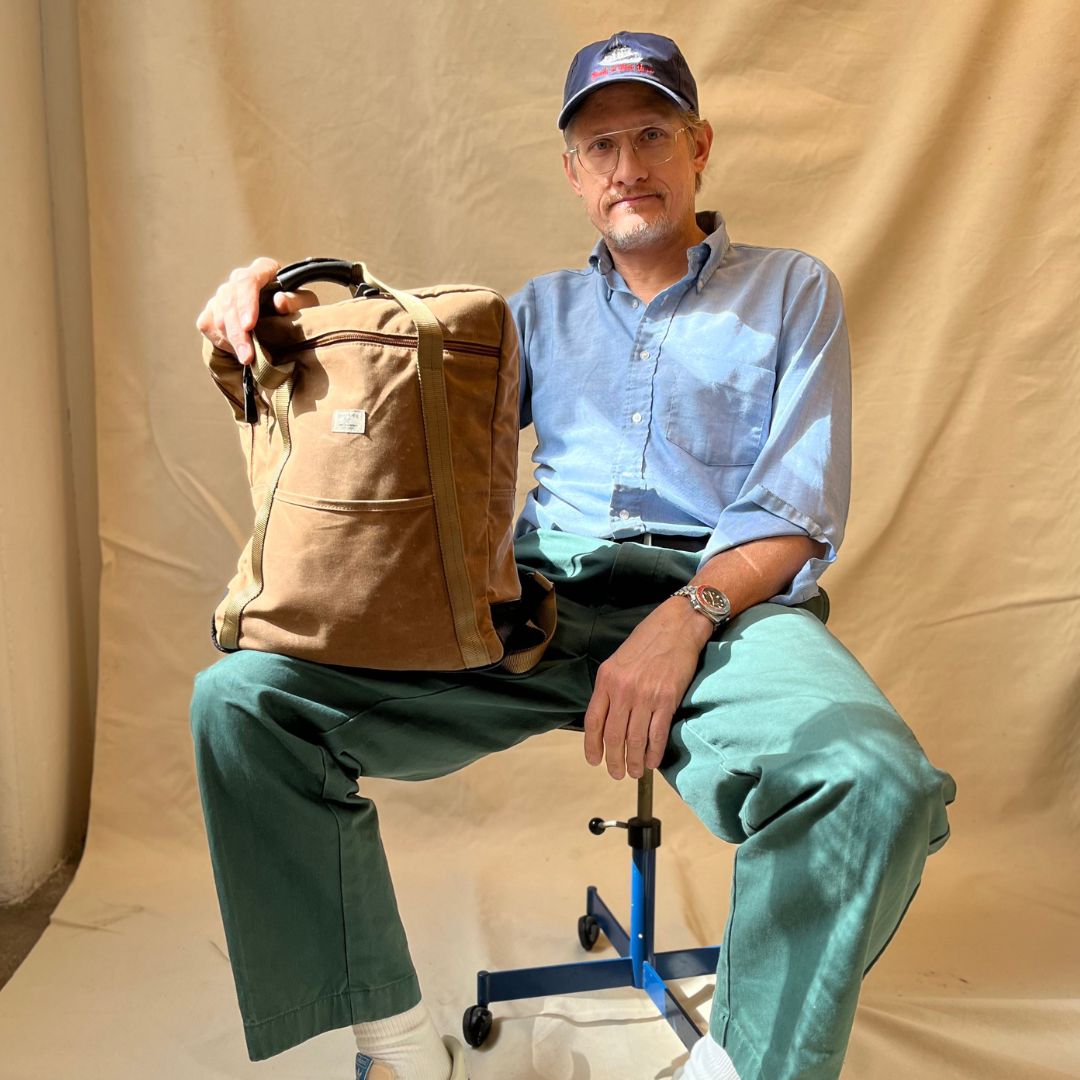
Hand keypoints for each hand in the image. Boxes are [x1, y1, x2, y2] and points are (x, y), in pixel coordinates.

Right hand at [195, 256, 318, 364]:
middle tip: (247, 356)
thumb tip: (280, 301)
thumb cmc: (297, 310)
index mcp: (263, 270)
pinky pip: (208, 325)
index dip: (246, 303)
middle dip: (237, 332)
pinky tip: (236, 351)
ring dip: (231, 341)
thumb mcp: (306, 306)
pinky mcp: (212, 310)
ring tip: (246, 359)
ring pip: (217, 315)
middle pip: (229, 302)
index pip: (248, 280)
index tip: (249, 326)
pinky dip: (221, 341)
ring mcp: (223, 294)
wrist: (284, 324)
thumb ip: (297, 301)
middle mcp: (239, 279)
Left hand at [583, 597, 711, 779]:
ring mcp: (645, 696)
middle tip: (617, 773)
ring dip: (635, 761)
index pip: (593, 721)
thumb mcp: (619, 661)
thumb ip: (612, 688)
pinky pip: (657, 734)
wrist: (677, 626)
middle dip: (614, 760)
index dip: (592, 745)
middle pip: (613, 735)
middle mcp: (623, 690)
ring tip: (636, 772)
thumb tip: (608, 717)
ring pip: (635, 739)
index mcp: (606, 679)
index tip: (594, 760)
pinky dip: (654, 752)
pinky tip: (653, 761)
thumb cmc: (648, 641)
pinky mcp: (667, 699)